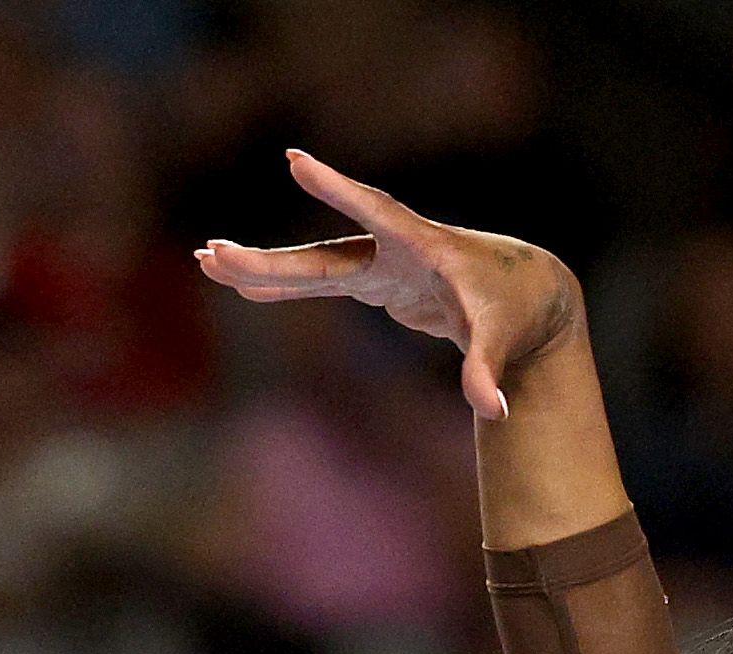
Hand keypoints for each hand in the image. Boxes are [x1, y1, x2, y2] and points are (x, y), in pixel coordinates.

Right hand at [196, 149, 579, 423]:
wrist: (523, 293)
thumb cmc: (516, 308)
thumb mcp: (504, 339)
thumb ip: (491, 371)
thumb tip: (494, 412)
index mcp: (424, 247)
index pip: (376, 213)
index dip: (338, 190)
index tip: (297, 161)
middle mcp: (392, 248)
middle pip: (323, 253)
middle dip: (269, 258)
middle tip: (213, 253)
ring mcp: (379, 263)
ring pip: (313, 266)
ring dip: (263, 269)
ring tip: (209, 262)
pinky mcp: (375, 281)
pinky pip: (321, 285)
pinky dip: (285, 288)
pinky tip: (248, 290)